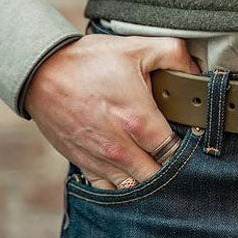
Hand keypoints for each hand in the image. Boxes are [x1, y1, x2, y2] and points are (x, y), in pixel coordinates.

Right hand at [24, 34, 199, 188]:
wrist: (40, 72)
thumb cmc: (90, 61)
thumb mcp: (138, 47)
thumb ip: (175, 55)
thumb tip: (197, 73)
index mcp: (138, 120)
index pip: (176, 152)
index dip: (190, 151)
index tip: (194, 143)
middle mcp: (120, 147)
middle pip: (159, 177)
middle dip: (174, 171)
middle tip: (182, 156)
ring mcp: (100, 160)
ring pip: (137, 189)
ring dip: (151, 181)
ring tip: (160, 165)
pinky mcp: (84, 165)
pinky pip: (111, 191)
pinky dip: (125, 187)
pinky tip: (135, 173)